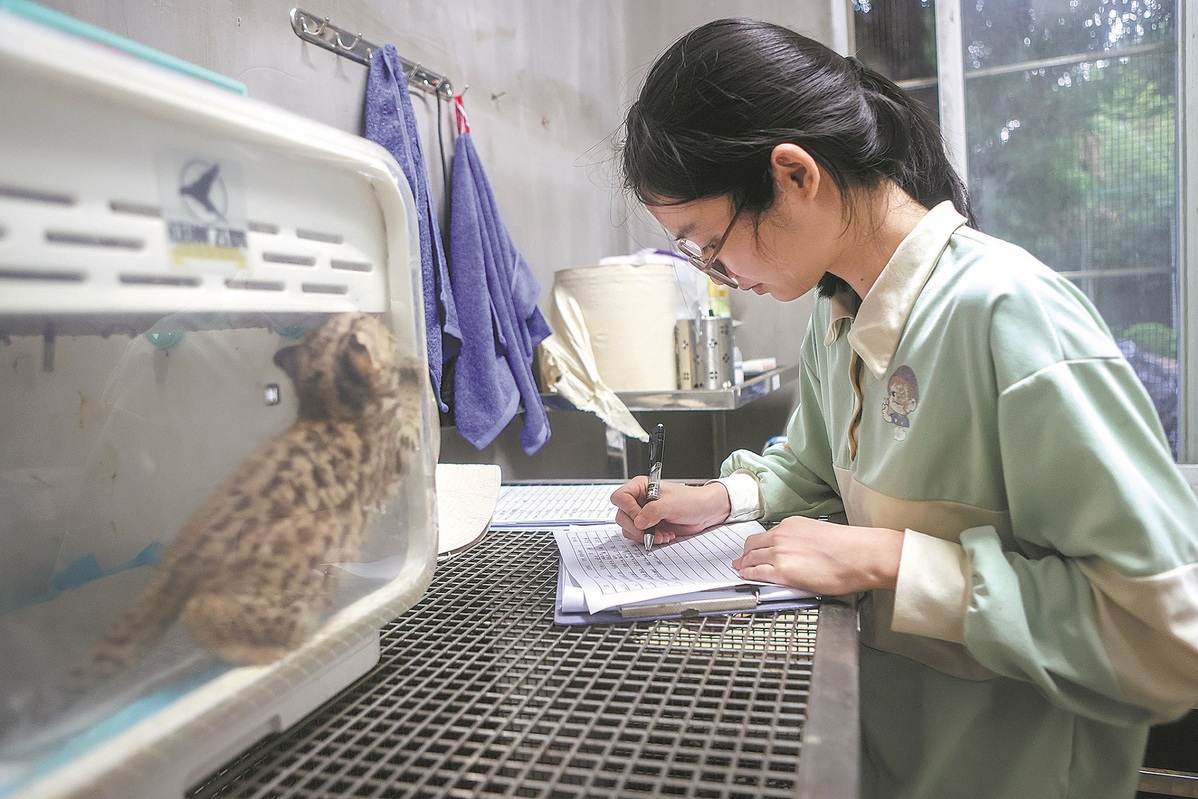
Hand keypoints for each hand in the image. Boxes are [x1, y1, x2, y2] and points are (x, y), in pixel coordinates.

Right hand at [609, 479, 730, 546]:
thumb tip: (638, 522)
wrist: (705, 512)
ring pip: (629, 528)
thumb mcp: (671, 505)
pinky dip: (650, 539)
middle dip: (636, 527)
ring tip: (661, 534)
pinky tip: (664, 535)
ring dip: (644, 535)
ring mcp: (643, 514)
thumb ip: (652, 512)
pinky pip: (639, 536)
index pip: (620, 497)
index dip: (628, 509)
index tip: (641, 518)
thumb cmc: (691, 501)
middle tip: (649, 531)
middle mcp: (639, 500)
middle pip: (622, 515)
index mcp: (641, 486)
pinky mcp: (649, 526)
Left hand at [732, 516, 903, 595]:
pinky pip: (757, 574)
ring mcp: (780, 553)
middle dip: (745, 554)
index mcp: (791, 525)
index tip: (753, 550)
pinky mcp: (783, 572)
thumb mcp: (818, 534)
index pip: (765, 535)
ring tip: (741, 571)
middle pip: (752, 545)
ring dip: (744, 565)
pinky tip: (746, 578)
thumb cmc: (851, 548)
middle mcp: (782, 536)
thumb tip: (796, 553)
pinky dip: (748, 576)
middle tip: (741, 561)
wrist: (862, 555)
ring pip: (751, 559)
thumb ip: (800, 541)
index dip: (756, 545)